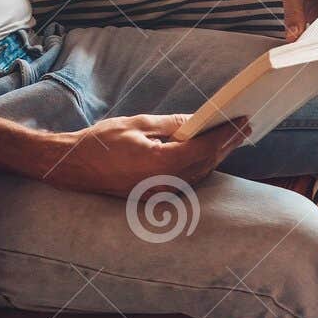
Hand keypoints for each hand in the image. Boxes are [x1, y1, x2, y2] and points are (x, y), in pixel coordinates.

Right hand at [45, 114, 248, 195]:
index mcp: (160, 164)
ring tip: (233, 137)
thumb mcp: (138, 124)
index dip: (226, 134)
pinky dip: (202, 165)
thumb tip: (198, 121)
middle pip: (207, 163)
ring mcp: (161, 193)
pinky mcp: (157, 195)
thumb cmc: (99, 143)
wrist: (72, 167)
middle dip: (228, 144)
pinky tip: (210, 152)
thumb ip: (172, 125)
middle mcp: (164, 184)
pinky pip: (187, 179)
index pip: (204, 148)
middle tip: (246, 127)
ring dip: (218, 155)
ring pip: (199, 173)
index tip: (243, 121)